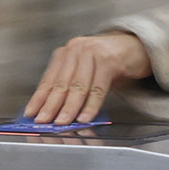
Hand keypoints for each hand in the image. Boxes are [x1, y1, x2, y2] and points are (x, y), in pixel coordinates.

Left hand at [25, 33, 151, 124]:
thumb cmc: (110, 62)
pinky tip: (84, 117)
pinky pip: (98, 89)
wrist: (137, 47)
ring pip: (78, 87)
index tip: (31, 113)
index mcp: (67, 53)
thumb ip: (72, 86)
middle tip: (43, 121)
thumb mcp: (86, 70)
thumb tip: (56, 111)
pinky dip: (91, 105)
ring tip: (62, 123)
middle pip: (61, 83)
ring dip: (69, 108)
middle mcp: (76, 50)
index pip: (49, 79)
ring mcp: (93, 53)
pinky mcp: (109, 61)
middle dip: (51, 105)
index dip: (39, 98)